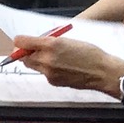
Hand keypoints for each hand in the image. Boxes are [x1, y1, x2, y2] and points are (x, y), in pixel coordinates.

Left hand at [9, 35, 123, 93]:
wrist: (102, 72)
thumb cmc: (89, 53)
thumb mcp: (67, 40)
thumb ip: (47, 41)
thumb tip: (32, 42)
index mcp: (51, 44)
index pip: (22, 42)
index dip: (21, 41)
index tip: (22, 41)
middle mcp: (47, 59)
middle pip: (23, 57)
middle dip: (26, 52)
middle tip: (32, 49)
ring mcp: (49, 72)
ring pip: (33, 65)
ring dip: (37, 60)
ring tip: (52, 57)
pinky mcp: (53, 82)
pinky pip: (44, 73)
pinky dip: (47, 69)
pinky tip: (61, 66)